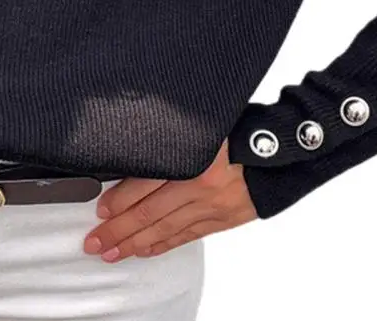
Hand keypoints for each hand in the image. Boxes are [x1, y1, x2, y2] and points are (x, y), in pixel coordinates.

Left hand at [82, 138, 255, 261]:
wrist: (281, 153)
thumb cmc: (242, 130)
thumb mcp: (204, 123)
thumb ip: (172, 137)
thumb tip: (138, 149)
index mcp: (192, 157)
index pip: (145, 184)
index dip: (119, 200)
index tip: (101, 209)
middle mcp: (199, 185)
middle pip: (149, 213)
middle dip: (117, 231)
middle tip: (94, 242)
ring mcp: (211, 206)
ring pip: (164, 230)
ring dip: (134, 244)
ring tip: (112, 252)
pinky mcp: (222, 219)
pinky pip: (186, 236)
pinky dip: (163, 245)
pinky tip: (145, 250)